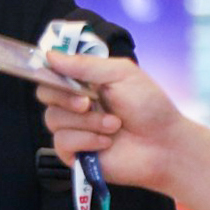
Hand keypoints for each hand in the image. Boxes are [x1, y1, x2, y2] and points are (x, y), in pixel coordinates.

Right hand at [36, 51, 194, 193]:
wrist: (164, 145)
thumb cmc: (149, 107)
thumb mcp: (121, 74)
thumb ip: (85, 64)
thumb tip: (50, 55)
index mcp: (85, 82)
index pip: (52, 72)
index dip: (50, 72)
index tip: (57, 73)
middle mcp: (75, 104)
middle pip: (45, 94)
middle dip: (66, 98)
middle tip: (89, 103)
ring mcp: (74, 129)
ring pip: (53, 119)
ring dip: (87, 122)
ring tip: (113, 125)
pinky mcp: (74, 154)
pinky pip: (62, 143)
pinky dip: (86, 140)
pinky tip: (107, 142)